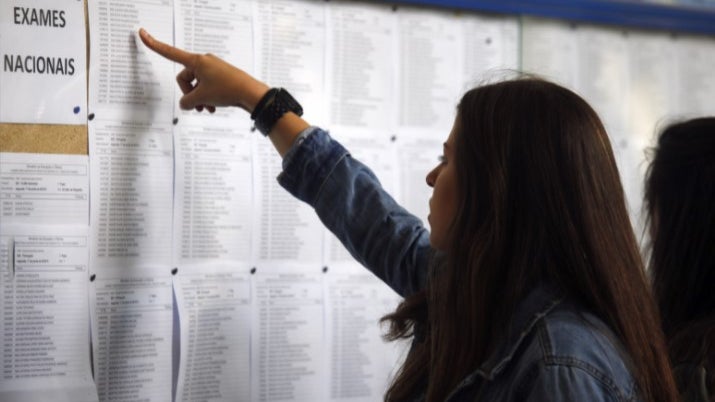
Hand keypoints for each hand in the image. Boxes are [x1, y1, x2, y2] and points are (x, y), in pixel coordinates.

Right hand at [138, 28, 268, 112]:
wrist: (250, 94)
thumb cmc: (227, 90)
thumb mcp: (201, 98)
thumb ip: (187, 101)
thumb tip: (186, 104)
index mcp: (196, 61)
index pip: (170, 52)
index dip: (154, 44)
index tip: (142, 33)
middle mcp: (204, 62)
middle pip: (185, 79)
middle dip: (189, 94)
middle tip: (198, 106)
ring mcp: (213, 69)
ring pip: (197, 86)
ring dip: (199, 99)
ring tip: (208, 109)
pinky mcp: (221, 77)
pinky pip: (207, 88)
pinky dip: (208, 98)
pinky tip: (214, 108)